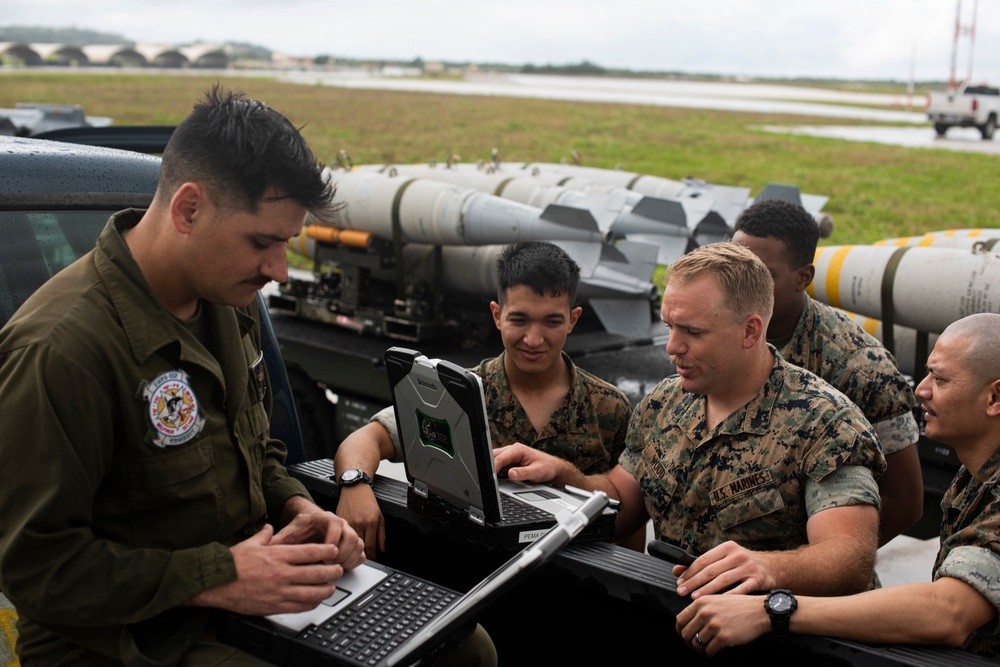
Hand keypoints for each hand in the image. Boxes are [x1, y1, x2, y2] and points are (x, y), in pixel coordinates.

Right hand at [189, 525, 354, 615]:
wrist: (215, 583)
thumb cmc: (231, 564)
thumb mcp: (250, 543)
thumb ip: (264, 535)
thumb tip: (270, 528)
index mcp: (278, 555)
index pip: (311, 551)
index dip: (327, 551)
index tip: (334, 550)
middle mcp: (282, 572)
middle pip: (318, 572)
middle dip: (333, 571)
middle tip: (338, 569)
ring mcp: (280, 591)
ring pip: (313, 592)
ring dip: (326, 589)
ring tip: (331, 586)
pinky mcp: (275, 606)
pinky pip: (300, 606)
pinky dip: (312, 603)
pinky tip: (315, 600)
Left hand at [270, 497, 365, 569]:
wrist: (309, 525)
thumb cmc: (300, 530)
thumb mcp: (288, 534)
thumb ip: (277, 541)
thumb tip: (263, 547)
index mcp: (325, 518)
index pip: (335, 525)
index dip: (331, 541)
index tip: (323, 556)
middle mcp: (340, 524)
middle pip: (351, 536)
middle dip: (341, 554)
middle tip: (329, 565)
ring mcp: (348, 532)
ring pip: (358, 544)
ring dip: (348, 558)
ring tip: (335, 568)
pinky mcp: (352, 543)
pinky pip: (361, 551)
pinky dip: (354, 561)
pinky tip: (343, 568)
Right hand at [335, 484, 385, 560]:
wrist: (354, 488)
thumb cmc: (367, 501)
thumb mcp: (380, 516)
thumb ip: (381, 534)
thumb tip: (382, 550)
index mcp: (370, 522)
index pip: (371, 547)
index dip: (372, 558)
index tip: (372, 562)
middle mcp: (359, 523)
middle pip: (359, 547)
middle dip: (360, 556)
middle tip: (360, 561)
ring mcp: (347, 523)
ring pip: (348, 544)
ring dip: (350, 550)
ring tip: (351, 556)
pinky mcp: (338, 521)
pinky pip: (341, 536)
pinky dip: (342, 542)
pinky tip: (343, 545)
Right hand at [492, 443, 564, 483]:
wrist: (552, 467)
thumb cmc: (547, 467)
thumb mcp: (537, 472)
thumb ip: (524, 473)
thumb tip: (511, 473)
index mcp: (518, 450)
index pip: (501, 457)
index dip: (494, 466)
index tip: (490, 475)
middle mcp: (512, 450)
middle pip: (494, 456)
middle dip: (490, 466)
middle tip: (488, 478)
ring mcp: (510, 456)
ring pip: (495, 460)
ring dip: (492, 469)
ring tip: (491, 480)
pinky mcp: (510, 462)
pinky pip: (499, 465)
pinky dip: (496, 471)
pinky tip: (495, 479)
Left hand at [674, 540, 773, 598]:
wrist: (775, 568)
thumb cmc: (745, 564)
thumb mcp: (726, 558)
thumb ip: (703, 564)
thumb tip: (677, 569)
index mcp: (727, 547)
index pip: (703, 559)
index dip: (690, 571)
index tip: (679, 581)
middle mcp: (738, 555)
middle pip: (711, 570)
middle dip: (694, 582)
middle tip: (681, 591)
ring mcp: (749, 567)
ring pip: (723, 580)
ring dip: (706, 590)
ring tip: (694, 598)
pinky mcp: (758, 580)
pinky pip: (740, 590)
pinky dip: (727, 596)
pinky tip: (716, 603)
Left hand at [675, 594, 769, 656]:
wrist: (759, 611)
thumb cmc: (741, 605)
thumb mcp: (717, 599)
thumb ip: (702, 607)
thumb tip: (690, 621)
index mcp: (701, 602)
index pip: (680, 619)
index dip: (680, 630)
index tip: (683, 634)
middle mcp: (705, 612)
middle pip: (685, 633)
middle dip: (688, 642)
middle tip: (694, 645)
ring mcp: (714, 625)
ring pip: (696, 643)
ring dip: (700, 649)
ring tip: (705, 648)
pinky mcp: (723, 637)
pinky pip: (709, 650)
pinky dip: (710, 653)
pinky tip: (714, 651)